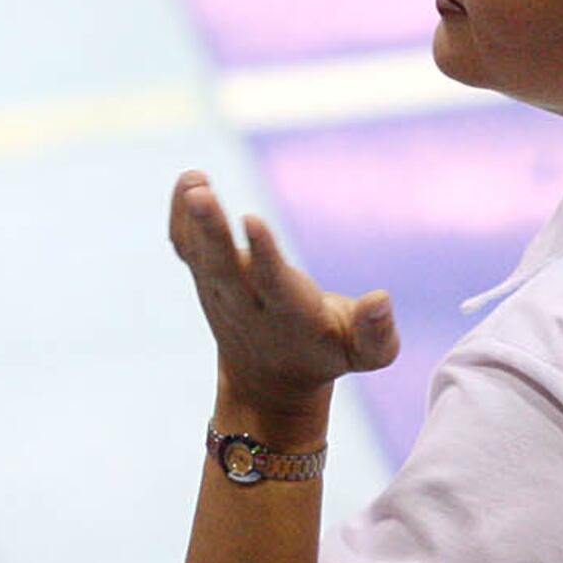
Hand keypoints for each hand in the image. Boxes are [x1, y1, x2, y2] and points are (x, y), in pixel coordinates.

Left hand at [168, 171, 397, 418]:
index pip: (270, 283)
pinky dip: (180, 216)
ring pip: (201, 255)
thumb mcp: (364, 354)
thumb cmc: (324, 354)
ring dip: (194, 220)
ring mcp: (220, 291)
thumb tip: (382, 300)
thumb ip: (377, 334)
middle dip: (212, 231)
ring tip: (194, 181)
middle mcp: (246, 304)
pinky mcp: (206, 277)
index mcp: (288, 317)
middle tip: (202, 195)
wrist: (267, 382)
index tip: (251, 219)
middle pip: (223, 267)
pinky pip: (185, 246)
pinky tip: (189, 180)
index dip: (262, 252)